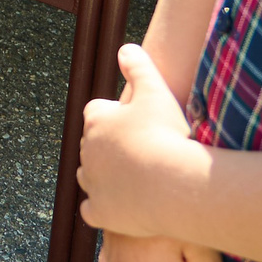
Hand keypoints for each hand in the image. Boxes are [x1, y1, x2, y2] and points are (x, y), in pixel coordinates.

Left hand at [81, 45, 208, 244]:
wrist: (174, 183)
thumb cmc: (166, 135)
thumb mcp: (155, 90)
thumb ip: (138, 66)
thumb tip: (125, 48)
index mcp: (96, 120)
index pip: (97, 113)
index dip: (116, 117)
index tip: (134, 123)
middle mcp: (87, 150)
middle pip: (93, 145)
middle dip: (110, 147)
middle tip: (139, 152)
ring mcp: (92, 183)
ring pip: (89, 176)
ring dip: (104, 176)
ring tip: (131, 178)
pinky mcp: (100, 213)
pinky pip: (92, 211)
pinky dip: (102, 209)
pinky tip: (118, 207)